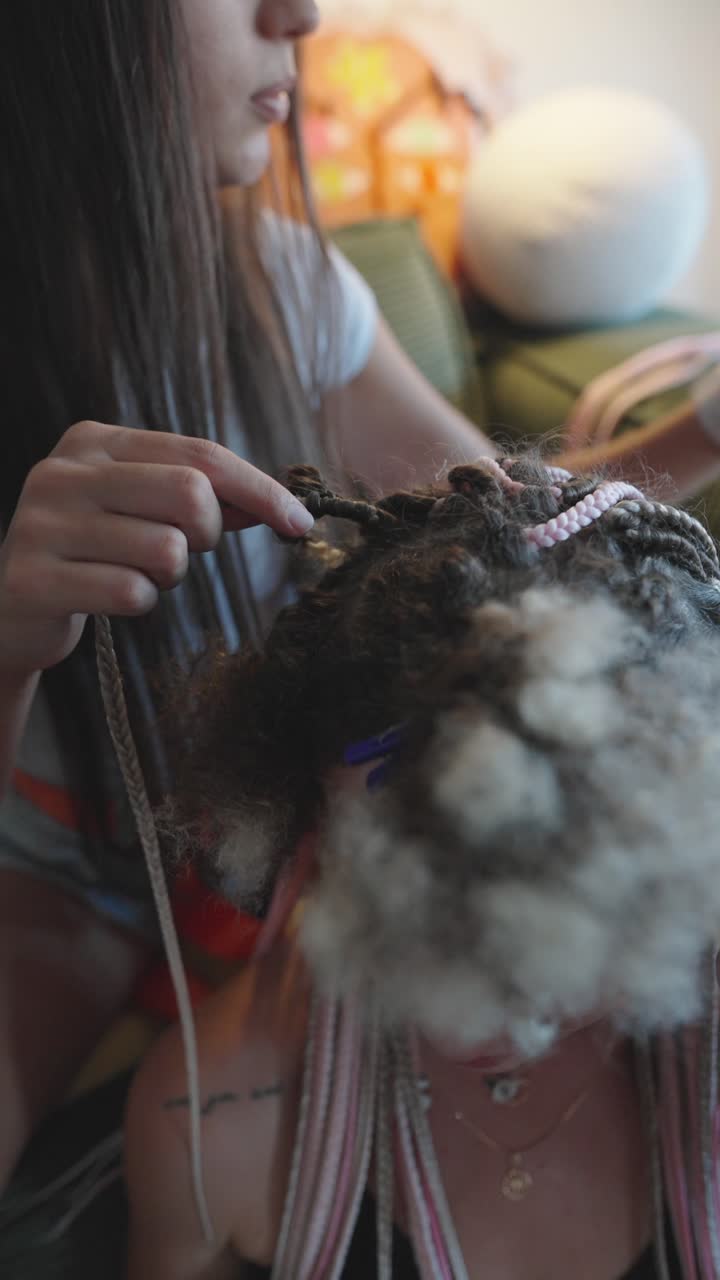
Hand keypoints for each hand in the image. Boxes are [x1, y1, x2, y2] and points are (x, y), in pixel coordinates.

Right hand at [0, 421, 313, 675]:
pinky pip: (130, 592)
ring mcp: (42, 524)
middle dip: (206, 535)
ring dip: (168, 576)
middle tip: (182, 552)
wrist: (11, 607)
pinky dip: (138, 603)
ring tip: (133, 574)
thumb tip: (285, 506)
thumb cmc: (94, 554)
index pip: (201, 454)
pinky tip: (109, 598)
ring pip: (166, 550)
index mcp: (94, 441)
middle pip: (190, 494)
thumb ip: (205, 498)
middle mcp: (63, 472)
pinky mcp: (33, 579)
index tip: (302, 523)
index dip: (261, 489)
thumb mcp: (142, 510)